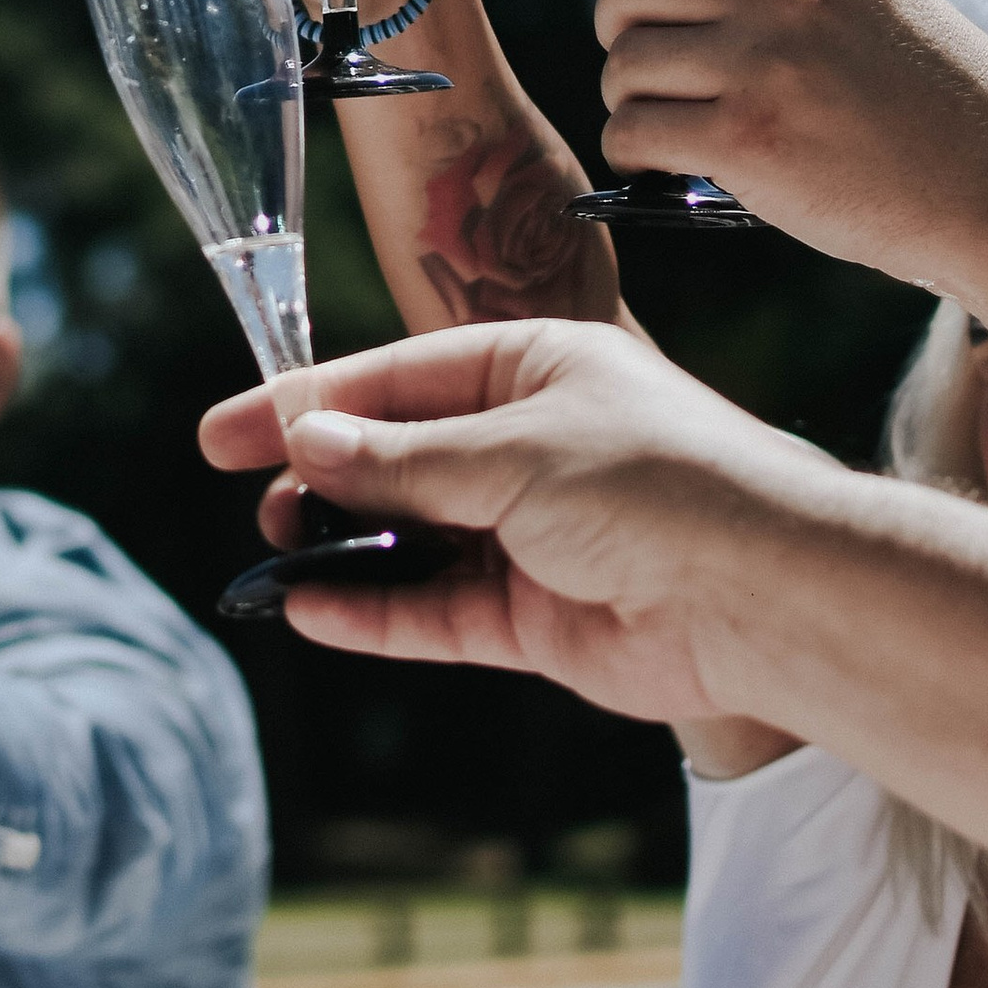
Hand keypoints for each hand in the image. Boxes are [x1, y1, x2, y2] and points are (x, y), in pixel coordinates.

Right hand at [199, 320, 836, 734]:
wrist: (763, 594)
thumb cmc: (658, 485)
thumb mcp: (513, 451)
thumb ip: (403, 459)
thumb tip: (306, 445)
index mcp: (533, 367)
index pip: (397, 378)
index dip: (307, 403)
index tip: (224, 432)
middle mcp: (528, 444)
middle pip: (398, 458)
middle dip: (322, 477)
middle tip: (254, 497)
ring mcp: (532, 535)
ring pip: (411, 539)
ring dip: (343, 546)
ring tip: (274, 552)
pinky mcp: (537, 619)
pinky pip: (436, 612)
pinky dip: (375, 613)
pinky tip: (313, 610)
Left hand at [538, 0, 987, 313]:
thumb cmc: (941, 104)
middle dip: (617, 29)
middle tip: (647, 68)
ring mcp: (764, 61)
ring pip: (624, 61)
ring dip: (630, 98)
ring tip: (677, 124)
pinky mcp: (748, 139)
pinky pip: (634, 129)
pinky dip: (635, 151)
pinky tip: (670, 165)